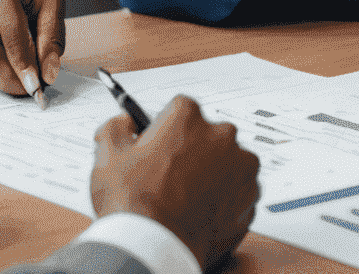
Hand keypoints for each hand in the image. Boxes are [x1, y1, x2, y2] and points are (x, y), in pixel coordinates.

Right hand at [90, 96, 259, 270]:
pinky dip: (225, 200)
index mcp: (188, 116)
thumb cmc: (134, 204)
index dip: (166, 131)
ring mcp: (241, 167)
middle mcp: (221, 135)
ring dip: (213, 175)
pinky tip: (202, 212)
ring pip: (227, 163)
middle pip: (207, 135)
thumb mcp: (108, 156)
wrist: (154, 248)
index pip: (180, 111)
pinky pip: (239, 192)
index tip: (160, 147)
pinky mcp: (250, 198)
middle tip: (172, 177)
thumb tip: (124, 123)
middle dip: (193, 151)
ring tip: (187, 199)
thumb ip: (117, 127)